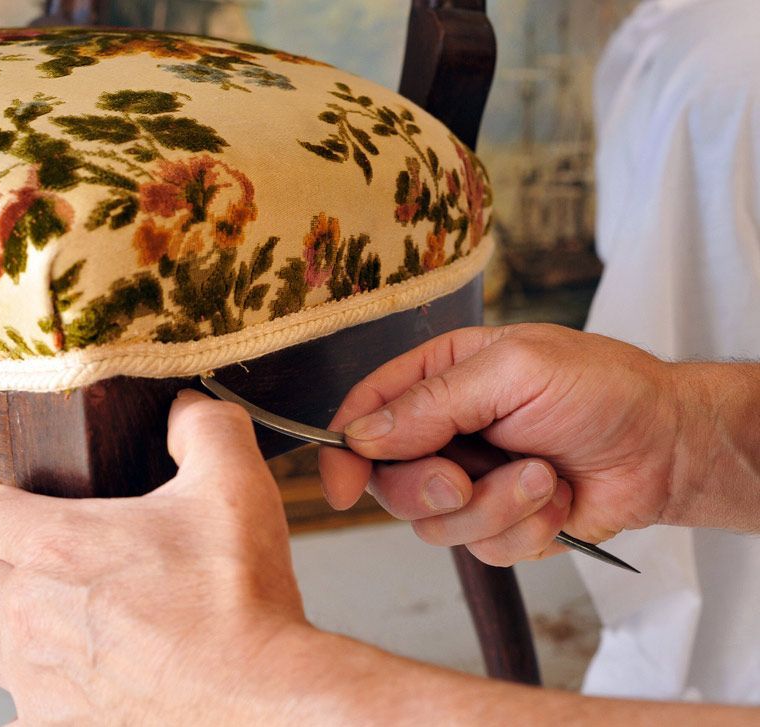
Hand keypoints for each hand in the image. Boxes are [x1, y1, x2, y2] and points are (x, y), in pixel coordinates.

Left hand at [0, 390, 311, 725]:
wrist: (262, 698)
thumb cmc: (241, 598)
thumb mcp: (234, 483)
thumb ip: (203, 427)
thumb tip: (185, 407)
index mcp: (56, 547)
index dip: (11, 508)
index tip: (45, 514)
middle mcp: (30, 615)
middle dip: (21, 572)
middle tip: (82, 572)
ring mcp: (36, 683)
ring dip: (25, 634)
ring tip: (84, 627)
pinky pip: (22, 710)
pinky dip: (49, 695)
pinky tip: (98, 682)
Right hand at [319, 324, 683, 565]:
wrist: (667, 448)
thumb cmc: (603, 389)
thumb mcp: (514, 371)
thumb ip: (433, 401)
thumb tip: (363, 435)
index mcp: (438, 378)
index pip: (365, 413)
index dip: (344, 452)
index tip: (342, 487)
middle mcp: (445, 432)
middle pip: (389, 480)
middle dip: (430, 487)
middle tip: (468, 477)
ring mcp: (471, 481)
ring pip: (434, 523)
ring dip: (494, 506)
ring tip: (543, 477)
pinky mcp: (501, 523)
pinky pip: (482, 548)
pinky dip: (525, 530)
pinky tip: (557, 501)